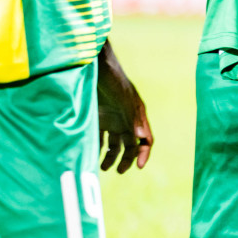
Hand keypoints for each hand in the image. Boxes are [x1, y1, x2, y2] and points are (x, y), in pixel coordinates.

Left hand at [97, 47, 152, 173]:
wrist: (95, 66)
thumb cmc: (114, 80)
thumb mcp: (125, 99)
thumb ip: (133, 118)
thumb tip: (142, 138)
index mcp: (137, 116)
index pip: (145, 140)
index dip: (143, 153)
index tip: (138, 167)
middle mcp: (127, 120)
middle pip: (130, 145)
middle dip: (126, 159)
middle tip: (118, 171)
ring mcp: (112, 120)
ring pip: (115, 144)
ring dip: (111, 156)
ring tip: (102, 167)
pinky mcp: (98, 118)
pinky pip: (100, 137)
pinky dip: (98, 147)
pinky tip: (91, 155)